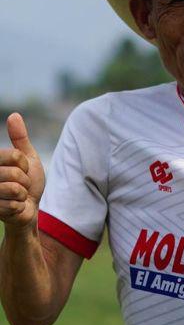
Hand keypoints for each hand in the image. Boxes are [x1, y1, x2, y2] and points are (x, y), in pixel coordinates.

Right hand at [0, 114, 43, 228]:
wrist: (27, 209)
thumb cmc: (28, 182)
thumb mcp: (28, 158)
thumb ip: (20, 139)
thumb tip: (14, 115)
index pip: (15, 156)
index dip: (25, 164)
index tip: (22, 169)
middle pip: (15, 172)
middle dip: (25, 180)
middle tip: (21, 186)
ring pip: (14, 188)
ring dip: (22, 194)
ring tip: (17, 196)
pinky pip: (14, 203)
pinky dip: (19, 206)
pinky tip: (13, 206)